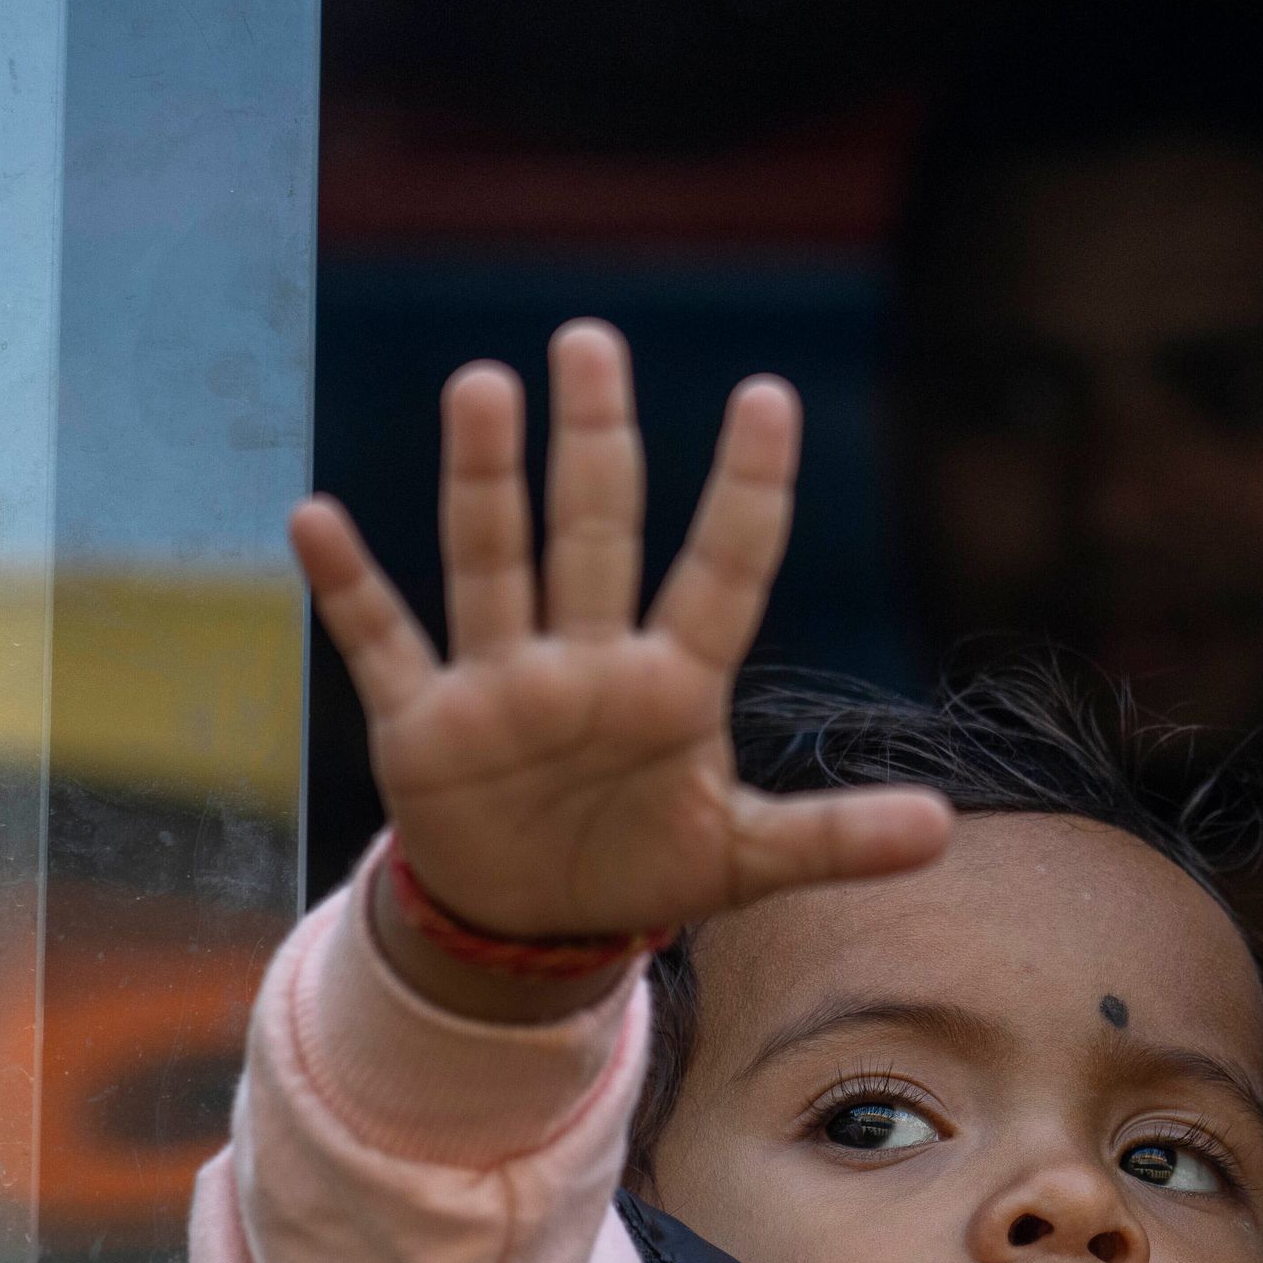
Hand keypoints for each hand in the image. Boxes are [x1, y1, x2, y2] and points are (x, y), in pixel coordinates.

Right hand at [294, 320, 953, 1019]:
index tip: (767, 398)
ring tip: (483, 385)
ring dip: (484, 481)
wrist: (530, 923)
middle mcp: (586, 662)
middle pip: (594, 531)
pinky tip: (315, 517)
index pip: (722, 570)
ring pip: (493, 561)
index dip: (746, 493)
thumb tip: (947, 827)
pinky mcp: (424, 725)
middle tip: (592, 340)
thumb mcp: (744, 862)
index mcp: (673, 685)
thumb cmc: (640, 864)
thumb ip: (834, 837)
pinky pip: (380, 642)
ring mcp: (502, 684)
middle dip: (595, 440)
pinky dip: (347, 586)